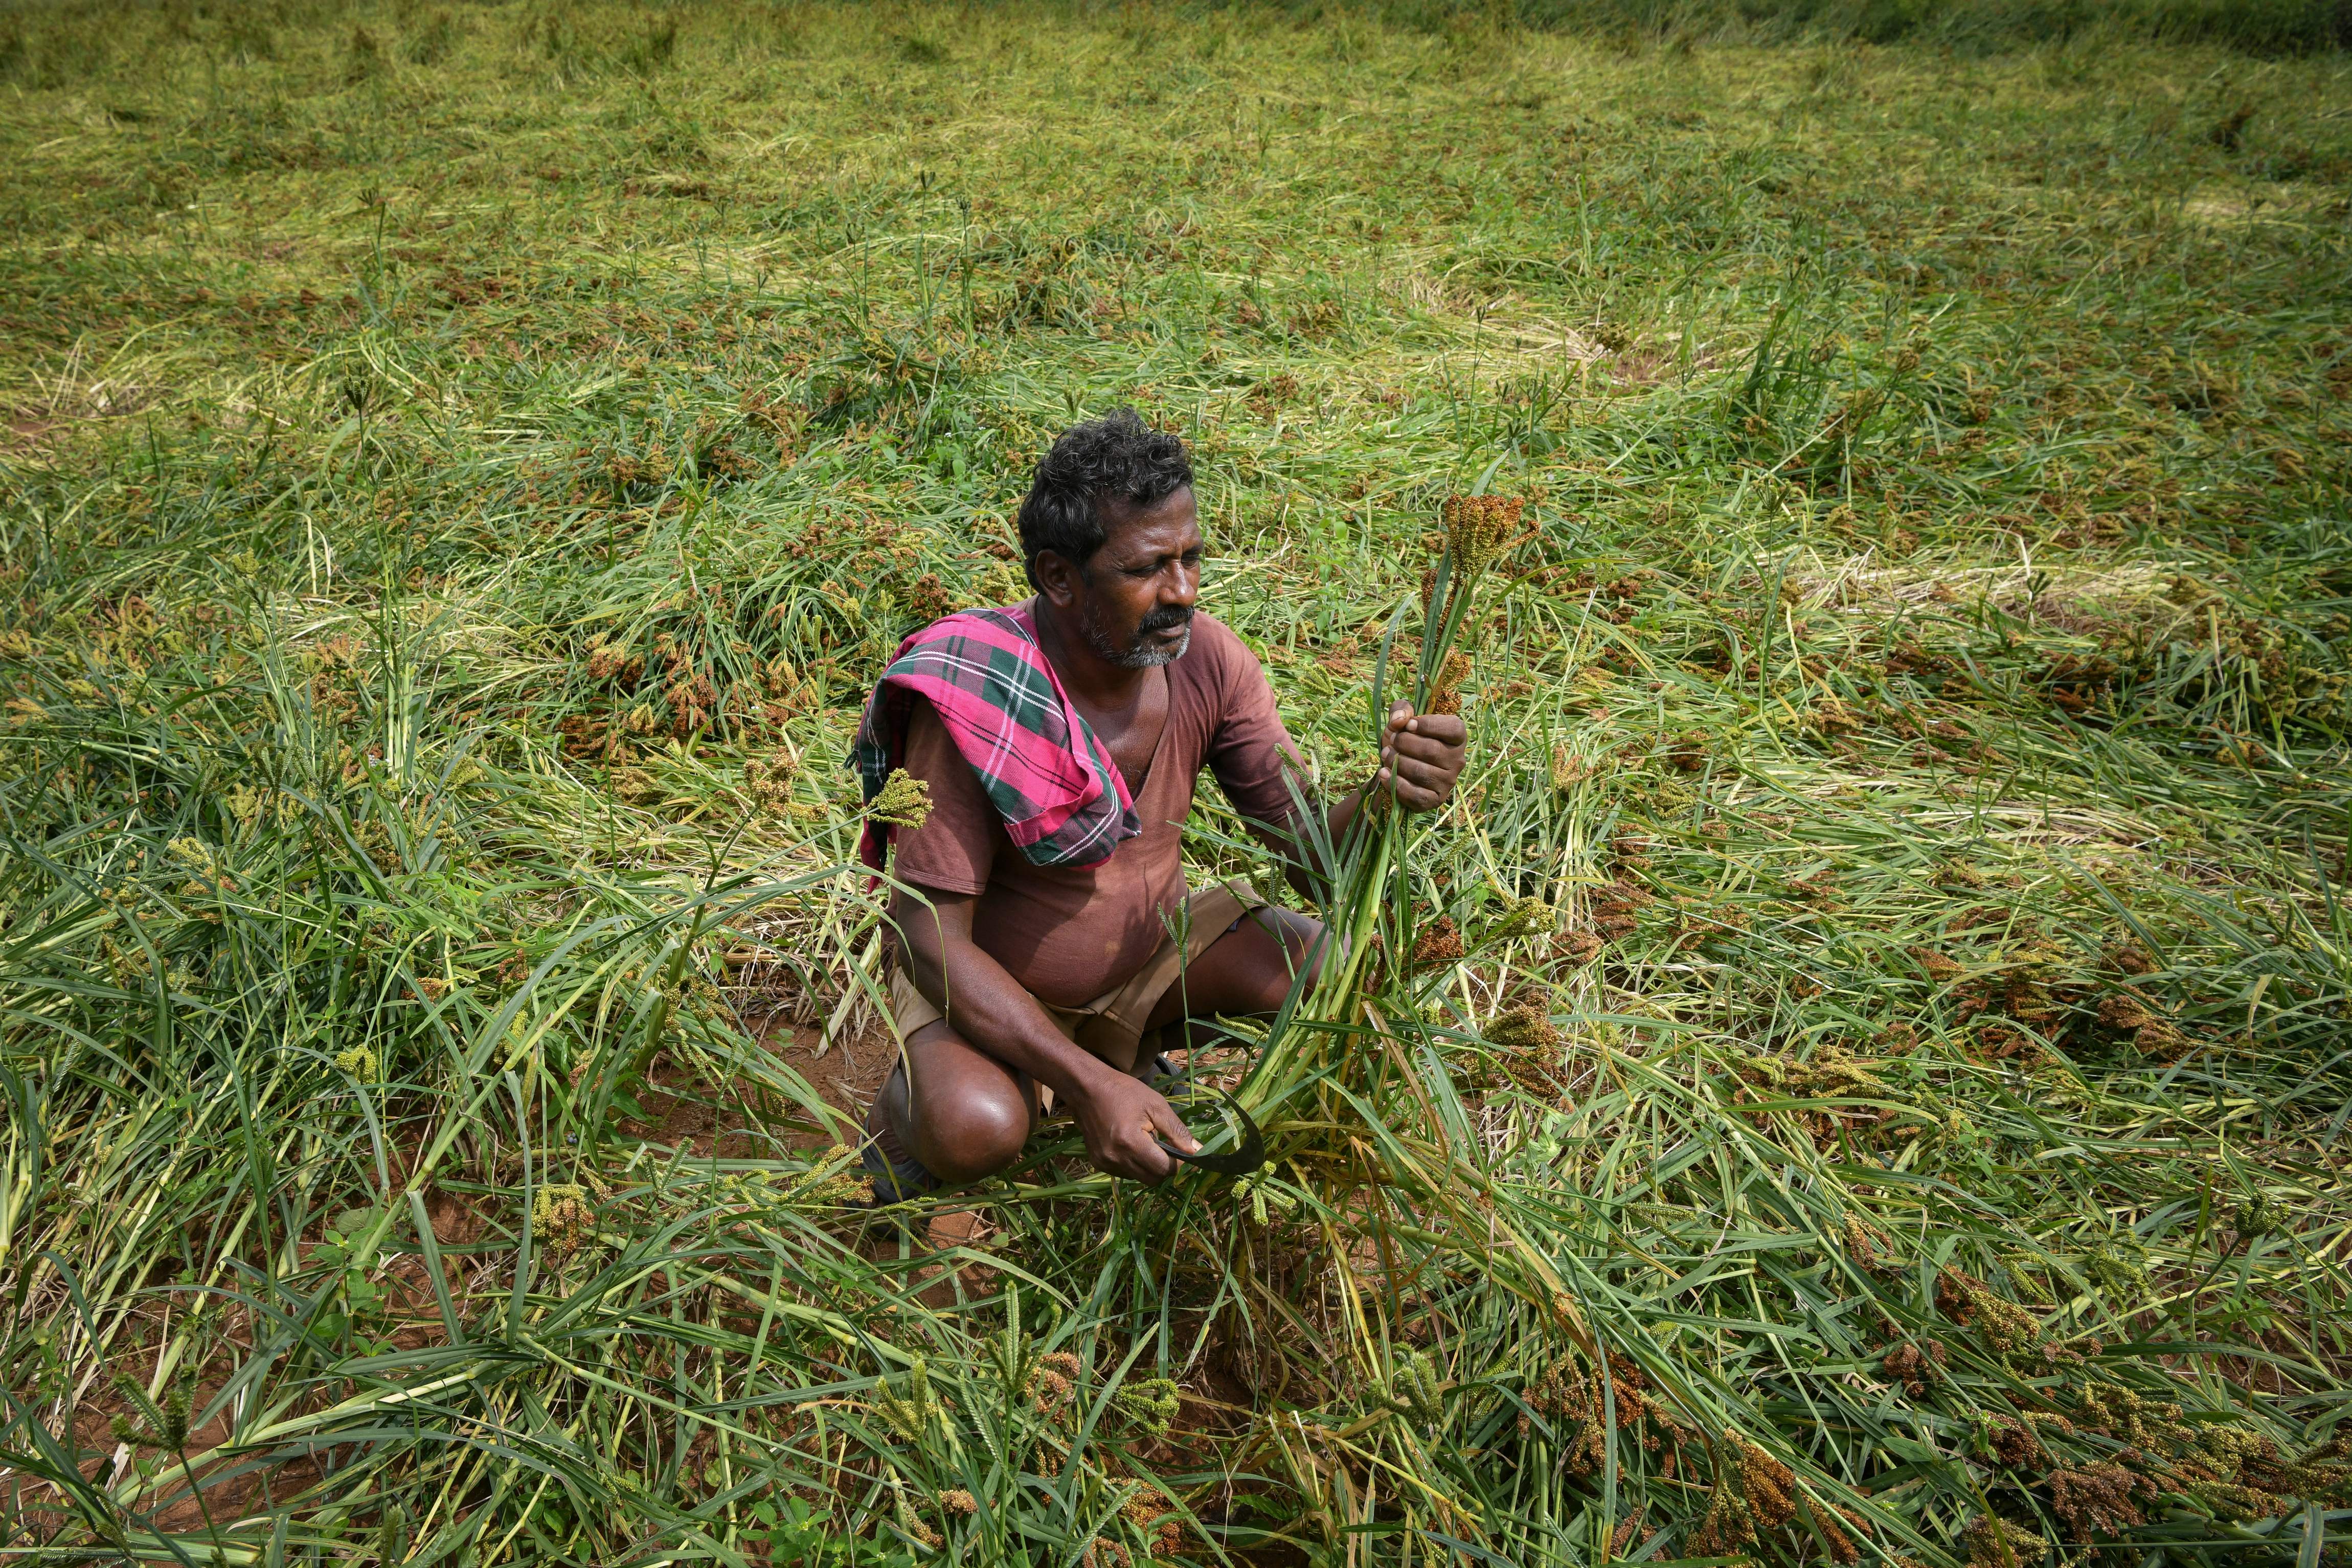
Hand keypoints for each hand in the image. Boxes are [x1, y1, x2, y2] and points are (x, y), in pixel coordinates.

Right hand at [1069, 1069, 1197, 1184]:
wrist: (1086, 1089)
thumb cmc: (1124, 1092)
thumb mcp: (1156, 1105)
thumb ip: (1177, 1131)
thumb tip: (1198, 1152)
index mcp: (1131, 1143)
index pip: (1163, 1169)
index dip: (1177, 1163)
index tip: (1180, 1150)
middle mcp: (1116, 1158)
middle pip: (1152, 1179)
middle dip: (1164, 1166)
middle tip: (1163, 1145)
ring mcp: (1105, 1163)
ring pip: (1139, 1178)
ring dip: (1148, 1166)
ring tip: (1144, 1141)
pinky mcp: (1098, 1164)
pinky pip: (1125, 1173)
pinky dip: (1134, 1164)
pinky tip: (1130, 1144)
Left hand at [1375, 700, 1467, 811]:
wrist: (1395, 769)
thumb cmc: (1403, 740)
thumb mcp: (1402, 719)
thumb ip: (1401, 709)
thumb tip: (1400, 720)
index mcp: (1457, 737)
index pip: (1453, 728)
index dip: (1428, 725)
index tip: (1408, 725)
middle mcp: (1457, 760)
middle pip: (1431, 750)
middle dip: (1404, 743)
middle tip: (1391, 741)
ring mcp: (1448, 782)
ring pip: (1421, 772)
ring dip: (1397, 762)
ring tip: (1386, 755)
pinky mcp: (1435, 800)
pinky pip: (1415, 795)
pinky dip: (1395, 783)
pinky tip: (1384, 773)